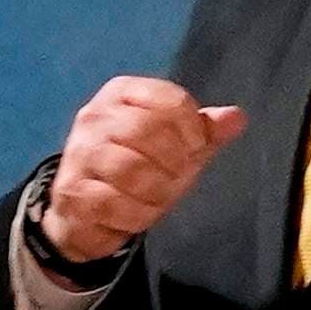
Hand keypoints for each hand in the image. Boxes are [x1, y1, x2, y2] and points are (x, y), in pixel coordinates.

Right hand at [40, 78, 249, 263]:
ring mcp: (80, 153)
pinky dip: (137, 215)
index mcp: (122, 93)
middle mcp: (95, 116)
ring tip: (157, 197)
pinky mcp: (73, 191)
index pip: (170, 100)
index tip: (195, 148)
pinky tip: (137, 214)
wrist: (85, 210)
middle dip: (174, 163)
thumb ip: (204, 131)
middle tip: (176, 177)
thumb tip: (237, 117)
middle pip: (148, 131)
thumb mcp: (175, 146)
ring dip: (157, 192)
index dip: (192, 129)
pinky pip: (114, 203)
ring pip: (131, 170)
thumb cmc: (136, 169)